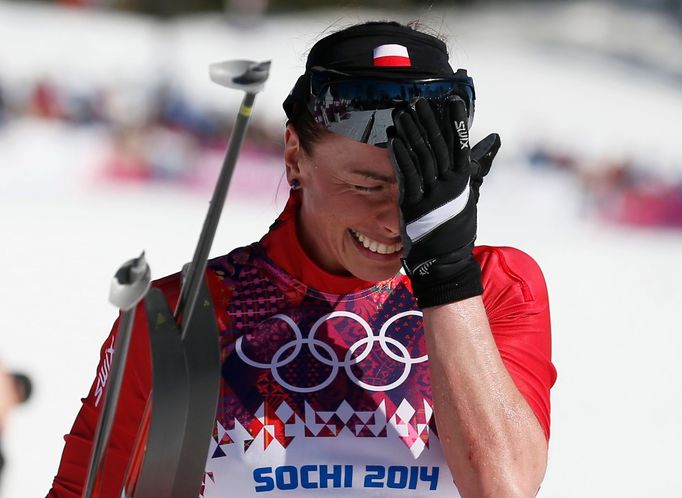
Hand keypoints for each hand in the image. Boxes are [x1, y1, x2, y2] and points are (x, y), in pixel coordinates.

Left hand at [388, 96, 500, 306]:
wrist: (446, 261)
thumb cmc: (458, 227)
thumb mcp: (472, 193)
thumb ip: (479, 165)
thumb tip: (493, 140)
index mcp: (464, 180)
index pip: (460, 144)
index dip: (455, 122)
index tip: (451, 100)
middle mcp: (450, 185)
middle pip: (439, 147)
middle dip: (429, 121)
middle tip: (420, 100)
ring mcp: (432, 195)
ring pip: (422, 157)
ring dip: (411, 133)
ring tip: (403, 113)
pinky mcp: (414, 205)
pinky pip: (407, 176)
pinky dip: (400, 157)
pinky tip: (393, 140)